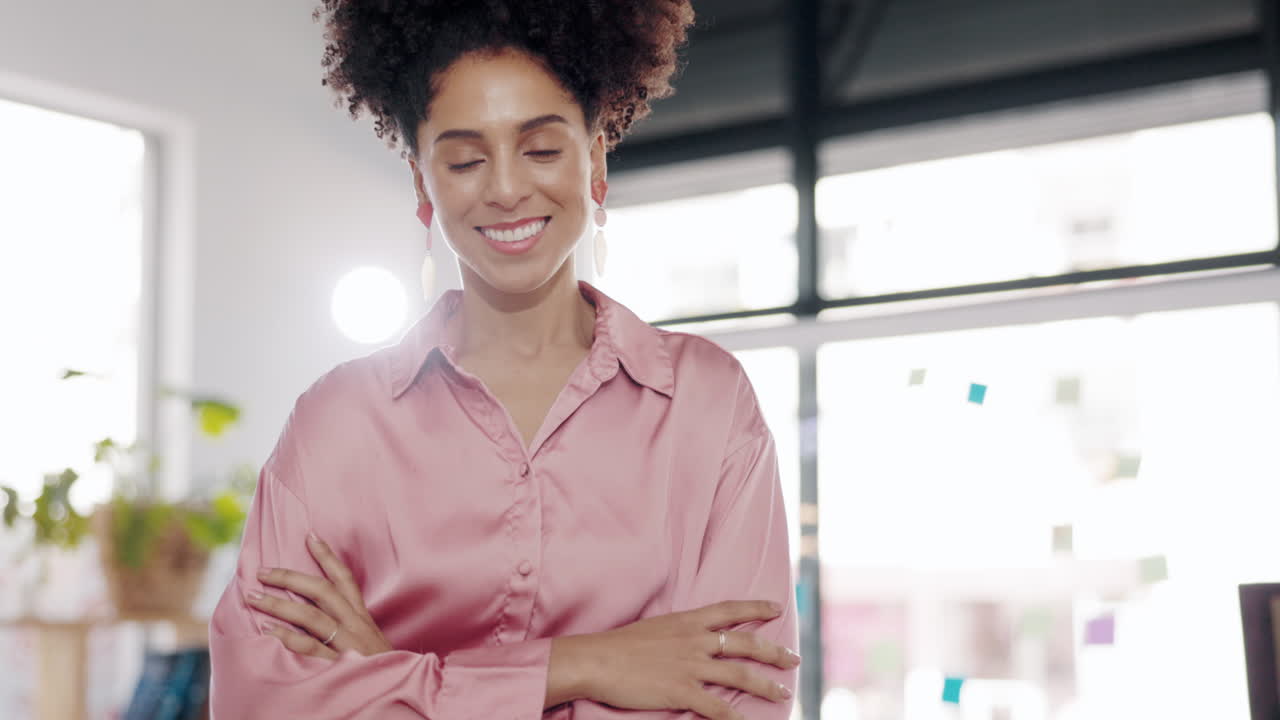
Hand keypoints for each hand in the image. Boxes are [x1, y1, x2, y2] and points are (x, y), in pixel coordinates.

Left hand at [245, 532, 392, 659]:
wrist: (402, 690)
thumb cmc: (382, 668)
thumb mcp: (371, 640)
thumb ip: (351, 625)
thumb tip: (322, 611)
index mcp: (362, 617)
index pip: (344, 579)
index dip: (327, 557)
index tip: (311, 536)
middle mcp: (355, 625)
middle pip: (322, 591)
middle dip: (291, 578)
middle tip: (264, 572)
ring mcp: (346, 644)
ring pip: (311, 616)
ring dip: (280, 604)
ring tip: (255, 597)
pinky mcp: (339, 665)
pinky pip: (309, 648)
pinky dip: (288, 638)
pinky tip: (268, 632)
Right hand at [573, 600, 799, 719]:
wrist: (597, 660)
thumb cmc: (619, 646)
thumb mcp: (655, 628)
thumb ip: (678, 633)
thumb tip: (692, 639)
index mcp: (687, 621)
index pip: (730, 610)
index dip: (756, 608)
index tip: (777, 608)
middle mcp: (695, 640)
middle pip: (745, 644)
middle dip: (774, 652)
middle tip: (794, 658)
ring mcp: (690, 666)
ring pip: (740, 674)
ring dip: (766, 684)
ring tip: (783, 691)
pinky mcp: (681, 690)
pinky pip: (717, 706)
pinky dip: (736, 716)